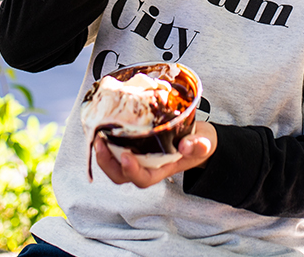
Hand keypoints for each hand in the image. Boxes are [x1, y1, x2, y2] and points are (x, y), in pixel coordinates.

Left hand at [93, 121, 216, 187]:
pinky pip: (115, 146)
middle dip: (107, 162)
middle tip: (101, 143)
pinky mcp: (134, 143)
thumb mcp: (205, 143)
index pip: (142, 178)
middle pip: (120, 175)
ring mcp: (138, 156)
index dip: (131, 170)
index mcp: (161, 170)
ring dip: (103, 152)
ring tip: (98, 134)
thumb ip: (199, 145)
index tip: (126, 156)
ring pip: (114, 163)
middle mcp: (146, 166)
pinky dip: (108, 139)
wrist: (198, 137)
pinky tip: (104, 125)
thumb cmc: (198, 143)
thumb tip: (186, 145)